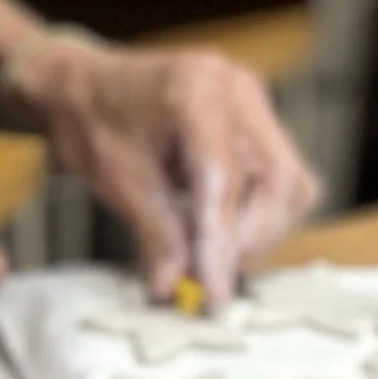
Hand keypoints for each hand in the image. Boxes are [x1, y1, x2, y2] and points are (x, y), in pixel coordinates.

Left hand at [10, 38, 319, 307]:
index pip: (225, 178)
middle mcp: (235, 88)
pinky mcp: (258, 118)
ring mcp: (252, 100)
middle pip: (277, 178)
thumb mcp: (117, 179)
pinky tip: (226, 229)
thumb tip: (175, 287)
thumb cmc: (94, 121)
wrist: (86, 87)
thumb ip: (156, 233)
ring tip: (214, 255)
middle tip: (212, 277)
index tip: (213, 291)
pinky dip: (262, 212)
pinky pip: (283, 174)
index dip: (222, 242)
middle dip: (250, 239)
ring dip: (261, 230)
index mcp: (194, 90)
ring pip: (291, 181)